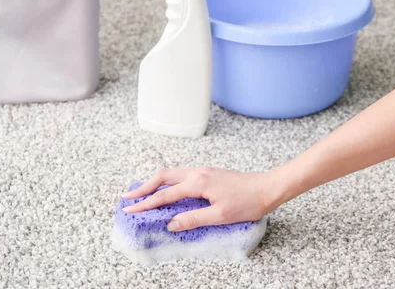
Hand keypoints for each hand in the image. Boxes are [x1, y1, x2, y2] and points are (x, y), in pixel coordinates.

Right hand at [121, 167, 278, 231]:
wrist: (266, 188)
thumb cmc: (247, 202)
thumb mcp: (220, 216)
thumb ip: (193, 219)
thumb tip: (171, 224)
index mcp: (198, 182)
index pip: (165, 194)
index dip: (146, 203)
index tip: (131, 209)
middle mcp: (197, 173)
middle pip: (163, 176)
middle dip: (144, 187)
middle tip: (128, 196)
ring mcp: (203, 171)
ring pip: (172, 173)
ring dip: (154, 182)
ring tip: (142, 192)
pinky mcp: (208, 174)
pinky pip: (181, 175)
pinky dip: (168, 181)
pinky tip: (166, 189)